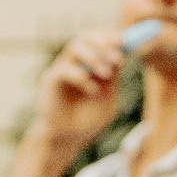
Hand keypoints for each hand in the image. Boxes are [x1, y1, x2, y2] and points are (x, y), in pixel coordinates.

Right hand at [32, 29, 127, 161]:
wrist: (67, 140)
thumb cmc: (87, 121)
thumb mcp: (108, 97)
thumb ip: (114, 78)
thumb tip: (121, 55)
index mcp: (89, 64)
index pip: (97, 40)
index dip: (110, 36)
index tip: (125, 41)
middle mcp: (74, 63)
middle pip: (85, 37)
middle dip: (103, 42)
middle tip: (117, 56)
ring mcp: (61, 70)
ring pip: (75, 47)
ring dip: (95, 57)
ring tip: (106, 74)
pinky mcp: (51, 81)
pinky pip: (65, 69)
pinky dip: (82, 77)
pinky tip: (92, 91)